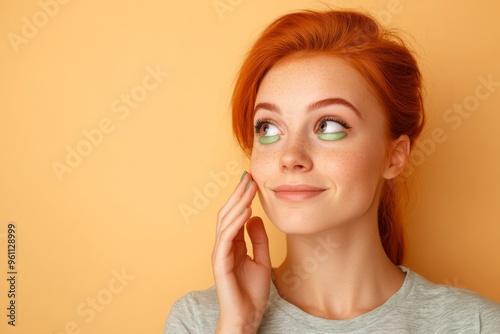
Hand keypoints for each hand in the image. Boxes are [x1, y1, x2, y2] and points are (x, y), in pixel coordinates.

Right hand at [212, 172, 271, 333]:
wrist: (246, 318)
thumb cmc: (251, 293)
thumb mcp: (262, 260)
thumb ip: (258, 240)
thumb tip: (256, 217)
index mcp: (233, 244)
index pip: (236, 215)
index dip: (243, 198)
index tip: (252, 181)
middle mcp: (224, 246)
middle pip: (229, 214)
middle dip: (239, 194)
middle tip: (249, 176)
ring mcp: (220, 253)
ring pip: (226, 222)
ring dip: (238, 203)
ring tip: (249, 187)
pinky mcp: (220, 263)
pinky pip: (227, 238)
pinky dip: (236, 223)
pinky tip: (246, 211)